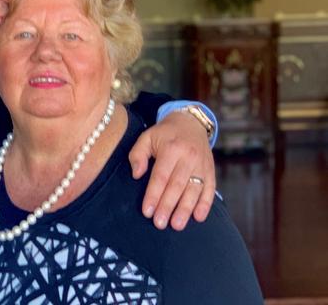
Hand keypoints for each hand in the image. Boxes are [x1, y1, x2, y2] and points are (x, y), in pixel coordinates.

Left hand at [128, 111, 215, 230]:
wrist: (190, 122)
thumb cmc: (164, 134)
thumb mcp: (146, 137)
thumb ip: (138, 155)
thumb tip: (137, 175)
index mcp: (171, 148)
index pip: (161, 176)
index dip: (154, 194)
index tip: (147, 211)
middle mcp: (189, 157)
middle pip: (177, 185)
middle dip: (168, 206)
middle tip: (160, 223)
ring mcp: (202, 164)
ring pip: (194, 190)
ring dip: (186, 209)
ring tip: (177, 225)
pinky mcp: (211, 170)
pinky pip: (210, 189)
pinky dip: (205, 204)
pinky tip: (199, 217)